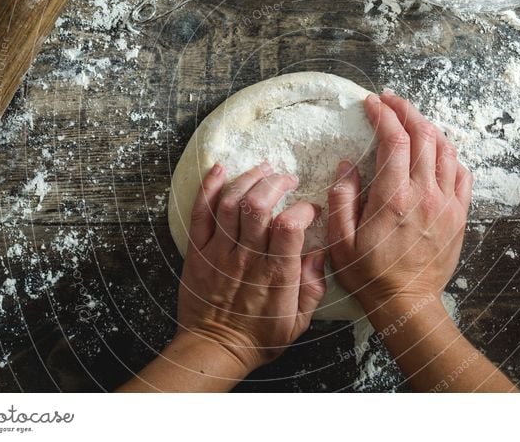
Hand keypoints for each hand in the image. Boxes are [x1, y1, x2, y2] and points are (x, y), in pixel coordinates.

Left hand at [176, 162, 326, 375]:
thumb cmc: (259, 337)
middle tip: (286, 178)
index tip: (310, 209)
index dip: (303, 209)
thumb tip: (320, 253)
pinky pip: (201, 214)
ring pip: (230, 203)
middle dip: (275, 182)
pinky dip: (209, 188)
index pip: (290, 226)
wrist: (213, 349)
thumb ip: (313, 287)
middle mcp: (247, 258)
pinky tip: (220, 170)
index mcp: (276, 274)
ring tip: (262, 169)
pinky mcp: (198, 252)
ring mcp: (220, 252)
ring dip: (247, 178)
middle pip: (258, 205)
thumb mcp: (298, 321)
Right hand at [327, 91, 472, 310]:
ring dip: (429, 127)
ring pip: (446, 149)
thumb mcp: (341, 241)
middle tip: (391, 100)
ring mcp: (447, 203)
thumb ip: (341, 199)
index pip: (394, 139)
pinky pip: (462, 173)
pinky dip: (450, 154)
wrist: (407, 303)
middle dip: (406, 110)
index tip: (371, 103)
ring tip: (412, 118)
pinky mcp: (459, 214)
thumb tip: (348, 166)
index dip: (383, 114)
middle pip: (423, 135)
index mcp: (394, 198)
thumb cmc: (370, 275)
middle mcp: (425, 195)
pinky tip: (437, 151)